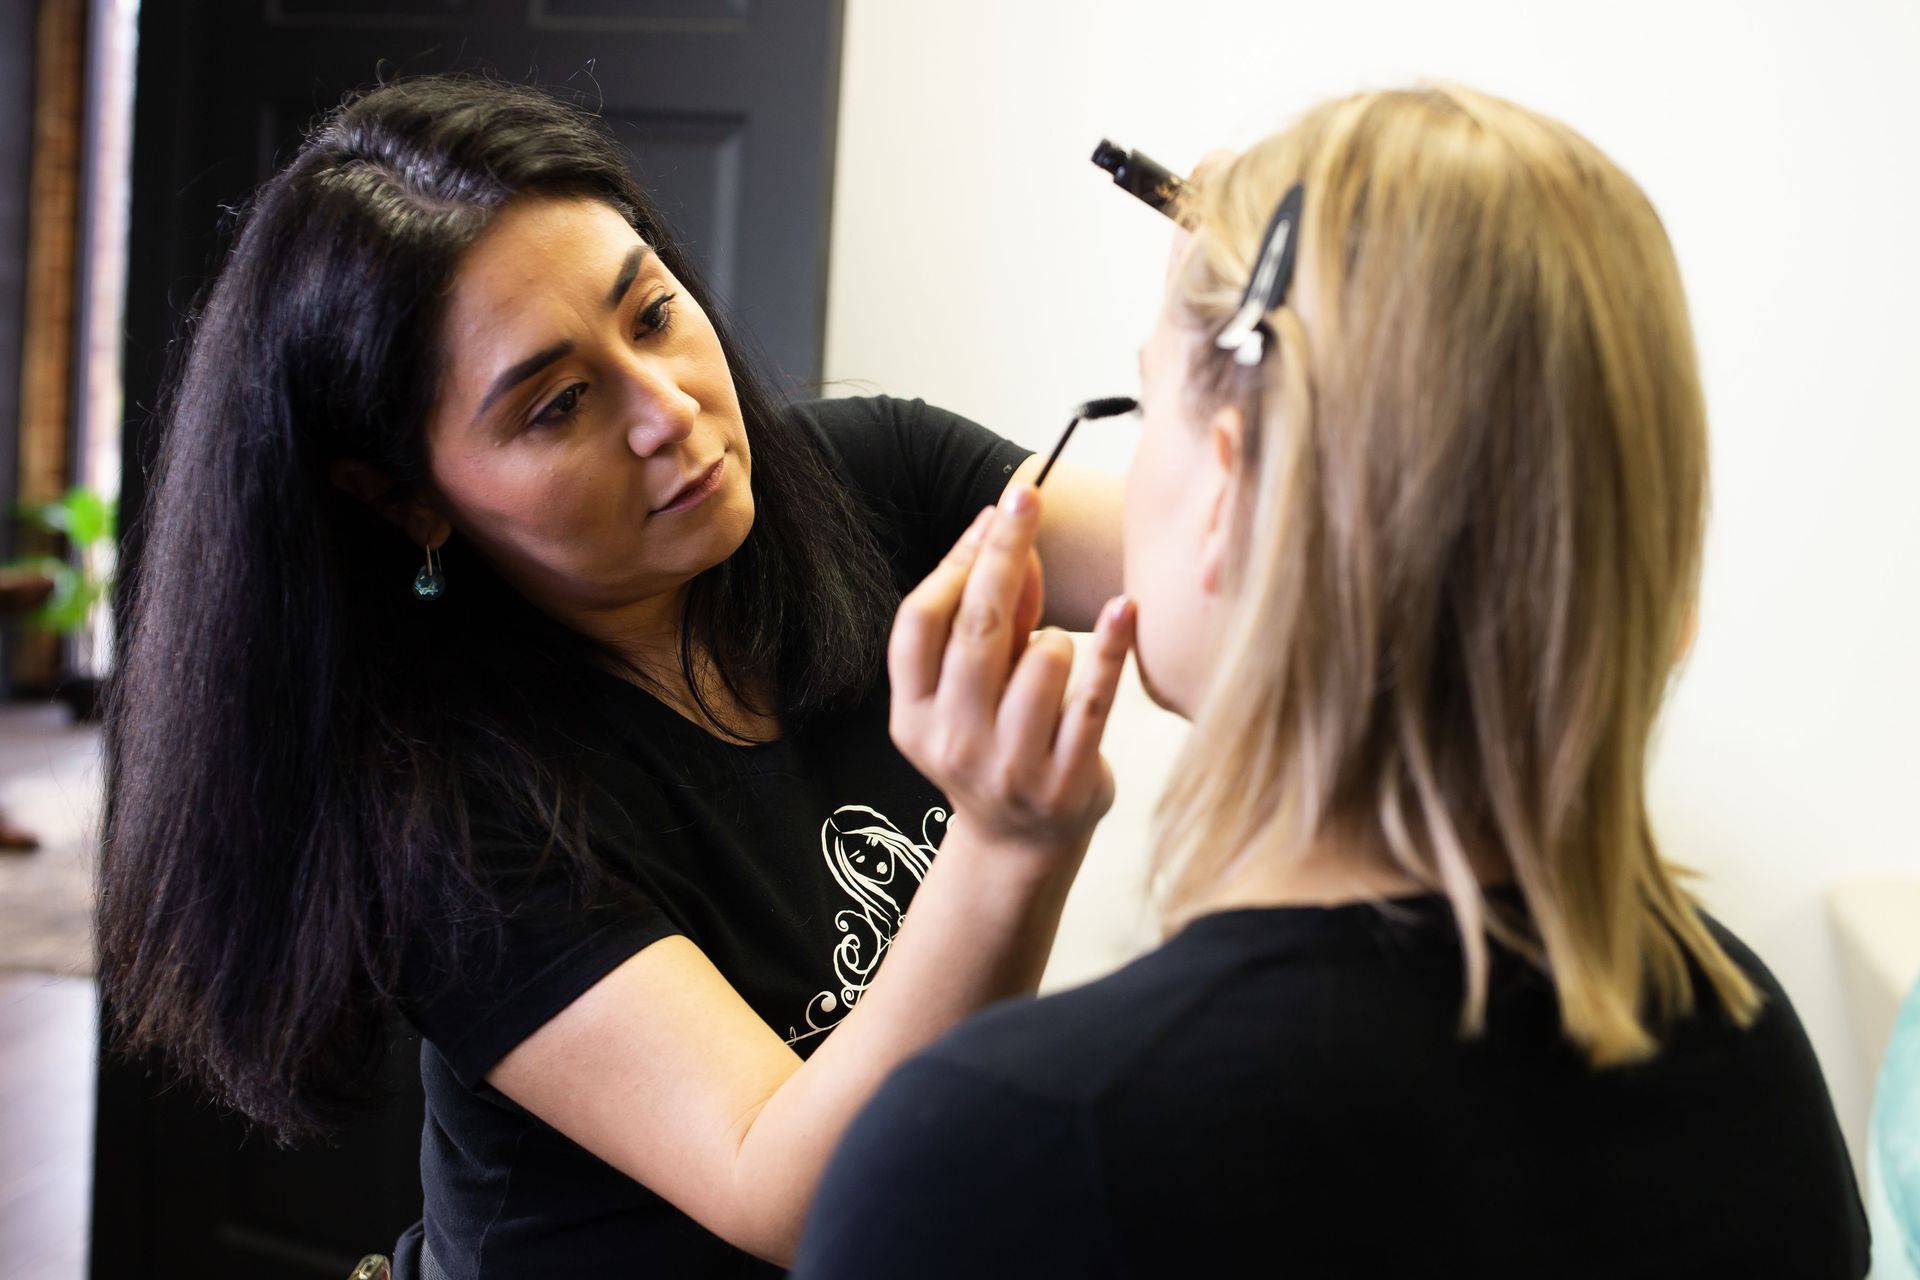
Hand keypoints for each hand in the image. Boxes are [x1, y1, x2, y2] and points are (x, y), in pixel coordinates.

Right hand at [888, 482, 1134, 863]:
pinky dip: (1110, 648)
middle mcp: (955, 742)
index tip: (992, 515)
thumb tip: (1015, 538)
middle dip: (1005, 553)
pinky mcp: (1068, 780)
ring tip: (1055, 657)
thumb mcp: (969, 692)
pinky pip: (1094, 698)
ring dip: (1058, 637)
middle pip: (977, 627)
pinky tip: (1123, 608)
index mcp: (914, 716)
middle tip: (1028, 497)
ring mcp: (1011, 766)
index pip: (920, 622)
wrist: (1022, 844)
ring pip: (1042, 659)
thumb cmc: (995, 743)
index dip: (956, 561)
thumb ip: (988, 621)